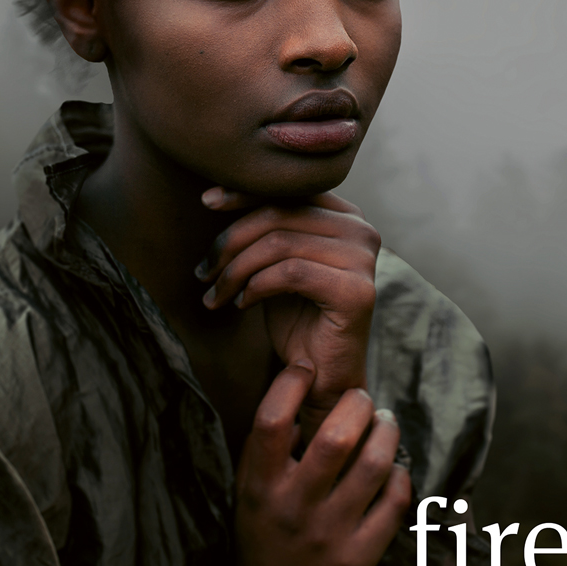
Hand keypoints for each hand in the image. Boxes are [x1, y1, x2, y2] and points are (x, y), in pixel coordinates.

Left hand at [197, 188, 379, 438]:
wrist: (319, 375)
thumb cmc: (294, 315)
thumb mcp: (275, 260)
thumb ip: (265, 226)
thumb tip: (213, 195)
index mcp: (347, 216)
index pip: (289, 189)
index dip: (244, 193)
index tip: (206, 201)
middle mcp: (362, 231)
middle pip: (279, 214)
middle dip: (231, 241)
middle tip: (203, 271)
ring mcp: (363, 261)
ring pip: (279, 243)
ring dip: (235, 269)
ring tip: (215, 293)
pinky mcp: (356, 292)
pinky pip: (290, 273)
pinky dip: (256, 286)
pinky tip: (241, 303)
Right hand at [218, 363, 410, 565]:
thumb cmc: (260, 545)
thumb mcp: (247, 496)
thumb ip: (263, 452)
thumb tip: (297, 406)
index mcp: (259, 486)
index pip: (272, 420)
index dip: (291, 385)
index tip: (305, 369)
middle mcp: (293, 507)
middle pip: (334, 437)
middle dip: (356, 404)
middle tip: (361, 395)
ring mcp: (329, 534)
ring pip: (372, 466)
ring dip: (386, 434)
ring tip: (386, 421)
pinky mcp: (359, 559)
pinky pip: (392, 505)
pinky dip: (399, 477)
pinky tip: (395, 468)